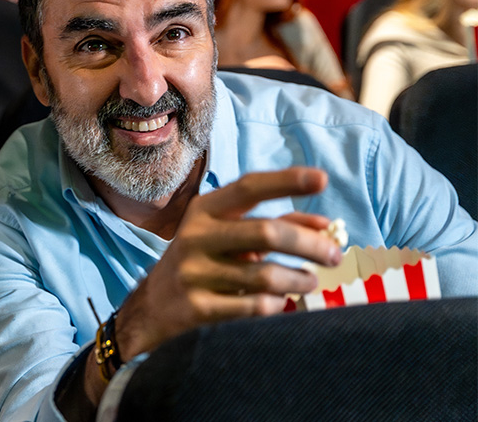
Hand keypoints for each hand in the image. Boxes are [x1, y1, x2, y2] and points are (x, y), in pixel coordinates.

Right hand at [117, 167, 340, 358]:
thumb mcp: (227, 236)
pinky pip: (253, 307)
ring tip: (309, 281)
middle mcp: (195, 236)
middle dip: (309, 244)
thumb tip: (324, 225)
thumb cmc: (202, 262)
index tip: (322, 179)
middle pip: (266, 232)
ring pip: (265, 276)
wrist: (152, 307)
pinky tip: (278, 303)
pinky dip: (275, 306)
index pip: (248, 187)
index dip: (287, 181)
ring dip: (298, 280)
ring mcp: (193, 273)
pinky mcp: (197, 308)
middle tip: (334, 254)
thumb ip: (273, 225)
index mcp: (203, 210)